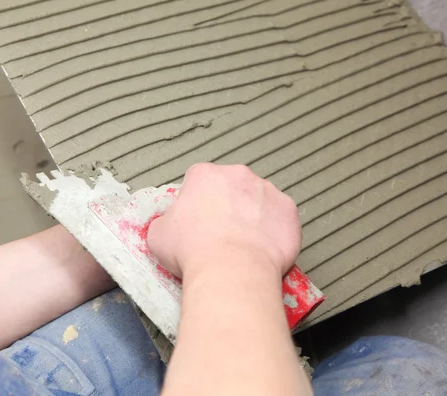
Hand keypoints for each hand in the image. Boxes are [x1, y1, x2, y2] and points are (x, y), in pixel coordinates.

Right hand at [147, 163, 301, 279]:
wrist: (231, 271)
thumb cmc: (193, 251)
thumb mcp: (158, 235)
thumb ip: (165, 222)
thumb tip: (168, 226)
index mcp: (205, 175)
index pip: (200, 181)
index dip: (198, 203)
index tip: (198, 222)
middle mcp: (238, 176)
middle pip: (233, 187)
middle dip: (228, 206)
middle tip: (222, 234)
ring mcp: (267, 191)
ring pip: (259, 201)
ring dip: (253, 217)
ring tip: (244, 245)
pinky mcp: (288, 211)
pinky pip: (282, 219)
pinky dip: (275, 232)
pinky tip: (263, 250)